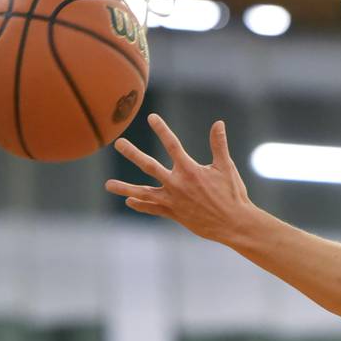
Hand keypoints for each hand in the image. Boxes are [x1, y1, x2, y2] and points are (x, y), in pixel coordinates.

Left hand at [105, 114, 251, 243]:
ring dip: (125, 188)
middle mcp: (177, 184)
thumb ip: (219, 145)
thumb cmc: (232, 194)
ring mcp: (173, 200)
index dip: (162, 129)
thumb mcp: (226, 167)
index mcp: (190, 170)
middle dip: (133, 153)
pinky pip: (153, 208)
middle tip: (118, 143)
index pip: (172, 145)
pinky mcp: (174, 214)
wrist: (233, 223)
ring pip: (144, 192)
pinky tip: (129, 201)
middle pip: (149, 165)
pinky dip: (141, 205)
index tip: (151, 117)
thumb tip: (218, 123)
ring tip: (108, 185)